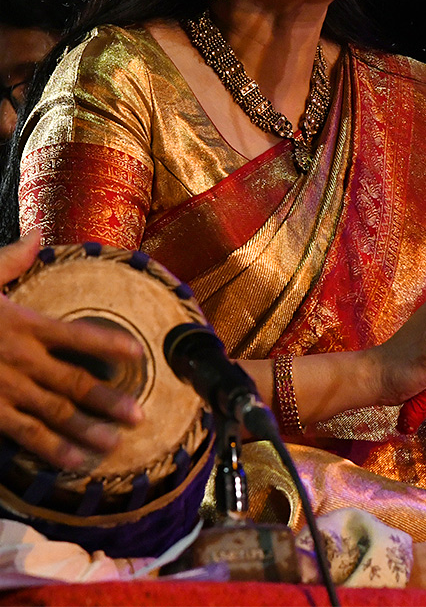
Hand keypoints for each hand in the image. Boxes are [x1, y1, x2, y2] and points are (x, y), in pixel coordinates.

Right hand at [0, 232, 144, 470]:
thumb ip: (9, 261)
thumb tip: (36, 235)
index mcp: (22, 325)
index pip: (77, 334)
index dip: (110, 343)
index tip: (139, 352)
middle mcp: (19, 359)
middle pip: (73, 382)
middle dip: (109, 399)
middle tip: (140, 416)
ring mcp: (2, 389)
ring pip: (53, 413)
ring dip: (86, 430)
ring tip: (115, 443)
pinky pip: (23, 434)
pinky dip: (50, 450)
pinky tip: (74, 462)